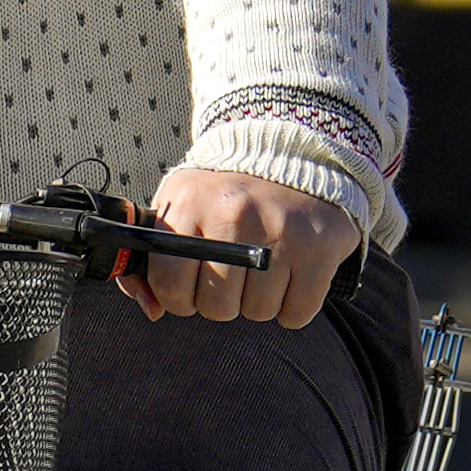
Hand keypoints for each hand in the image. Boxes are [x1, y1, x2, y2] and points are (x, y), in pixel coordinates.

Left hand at [133, 161, 351, 327]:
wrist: (294, 157)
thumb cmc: (228, 192)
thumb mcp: (180, 205)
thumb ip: (154, 258)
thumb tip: (153, 310)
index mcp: (190, 202)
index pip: (170, 283)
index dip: (177, 297)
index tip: (190, 287)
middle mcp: (233, 215)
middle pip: (217, 306)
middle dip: (223, 300)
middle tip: (233, 273)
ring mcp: (280, 232)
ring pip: (258, 311)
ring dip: (260, 301)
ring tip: (264, 267)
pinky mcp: (317, 249)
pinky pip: (297, 313)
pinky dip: (294, 306)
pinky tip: (291, 276)